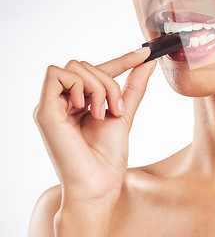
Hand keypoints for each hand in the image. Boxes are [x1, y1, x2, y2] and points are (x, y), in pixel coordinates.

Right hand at [33, 47, 155, 203]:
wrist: (98, 184)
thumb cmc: (107, 157)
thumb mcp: (124, 113)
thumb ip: (133, 87)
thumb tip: (148, 62)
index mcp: (78, 103)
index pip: (97, 71)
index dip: (122, 60)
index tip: (145, 53)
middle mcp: (62, 102)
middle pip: (85, 65)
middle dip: (108, 82)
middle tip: (115, 109)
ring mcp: (52, 106)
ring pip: (75, 67)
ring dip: (98, 86)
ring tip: (102, 113)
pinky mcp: (44, 111)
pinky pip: (56, 74)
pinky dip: (78, 85)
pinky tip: (86, 108)